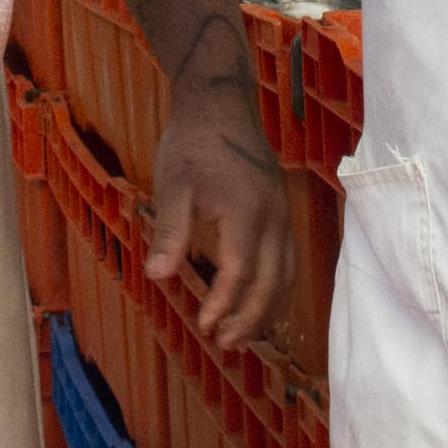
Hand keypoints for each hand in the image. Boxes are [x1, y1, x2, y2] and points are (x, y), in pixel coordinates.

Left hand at [147, 78, 291, 352]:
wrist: (221, 103)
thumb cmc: (192, 143)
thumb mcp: (173, 185)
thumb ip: (170, 233)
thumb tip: (158, 278)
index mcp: (246, 212)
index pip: (240, 272)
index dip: (223, 304)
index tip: (203, 327)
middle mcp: (274, 217)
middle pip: (272, 281)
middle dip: (250, 318)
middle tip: (225, 343)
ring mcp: (283, 214)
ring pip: (286, 274)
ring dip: (267, 308)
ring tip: (243, 335)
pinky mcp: (282, 212)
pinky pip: (288, 259)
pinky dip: (278, 288)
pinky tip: (261, 302)